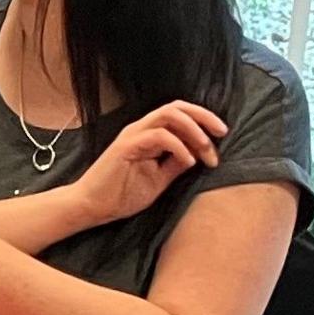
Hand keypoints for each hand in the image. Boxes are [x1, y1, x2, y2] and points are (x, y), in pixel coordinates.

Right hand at [71, 101, 228, 227]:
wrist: (92, 207)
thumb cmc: (121, 194)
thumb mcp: (159, 179)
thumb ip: (176, 164)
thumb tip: (199, 155)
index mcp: (149, 134)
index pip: (180, 115)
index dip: (203, 121)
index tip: (221, 141)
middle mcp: (141, 129)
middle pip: (177, 107)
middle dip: (204, 117)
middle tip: (222, 133)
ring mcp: (133, 135)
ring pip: (169, 115)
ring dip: (193, 129)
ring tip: (206, 148)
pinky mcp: (126, 147)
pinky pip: (158, 136)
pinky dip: (178, 146)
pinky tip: (188, 161)